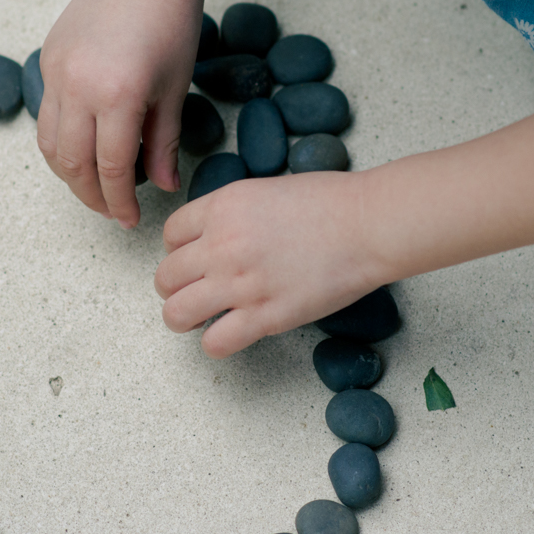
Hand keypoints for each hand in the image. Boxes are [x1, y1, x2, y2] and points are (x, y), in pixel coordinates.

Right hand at [35, 0, 204, 227]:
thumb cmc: (172, 24)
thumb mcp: (174, 89)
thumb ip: (164, 142)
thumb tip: (166, 188)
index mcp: (117, 96)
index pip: (112, 169)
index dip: (120, 202)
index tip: (130, 219)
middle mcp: (78, 86)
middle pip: (73, 164)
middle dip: (91, 195)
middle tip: (111, 209)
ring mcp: (57, 71)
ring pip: (49, 143)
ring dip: (68, 172)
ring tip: (93, 184)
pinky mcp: (48, 58)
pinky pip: (46, 112)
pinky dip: (60, 138)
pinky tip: (83, 144)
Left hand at [155, 170, 389, 356]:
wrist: (368, 225)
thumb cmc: (331, 203)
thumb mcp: (267, 190)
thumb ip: (235, 213)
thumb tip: (220, 234)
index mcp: (223, 206)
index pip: (170, 235)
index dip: (179, 251)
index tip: (194, 259)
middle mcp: (222, 245)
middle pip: (165, 277)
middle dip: (176, 287)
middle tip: (197, 290)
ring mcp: (240, 283)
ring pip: (176, 313)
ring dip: (184, 318)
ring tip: (201, 317)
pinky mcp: (264, 316)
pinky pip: (214, 343)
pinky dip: (216, 343)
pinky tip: (232, 333)